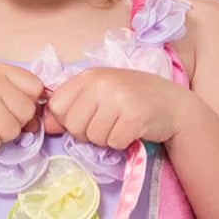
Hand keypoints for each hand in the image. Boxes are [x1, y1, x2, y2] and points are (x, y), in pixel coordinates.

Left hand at [45, 68, 189, 148]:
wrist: (173, 104)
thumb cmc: (133, 99)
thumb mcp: (99, 95)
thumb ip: (72, 107)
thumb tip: (45, 125)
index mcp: (89, 75)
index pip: (56, 106)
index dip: (67, 120)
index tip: (86, 118)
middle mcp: (102, 83)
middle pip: (74, 125)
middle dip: (88, 133)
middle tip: (108, 122)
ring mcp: (119, 98)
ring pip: (93, 137)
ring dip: (107, 138)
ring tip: (121, 124)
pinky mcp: (135, 115)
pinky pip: (113, 143)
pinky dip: (122, 142)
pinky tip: (132, 129)